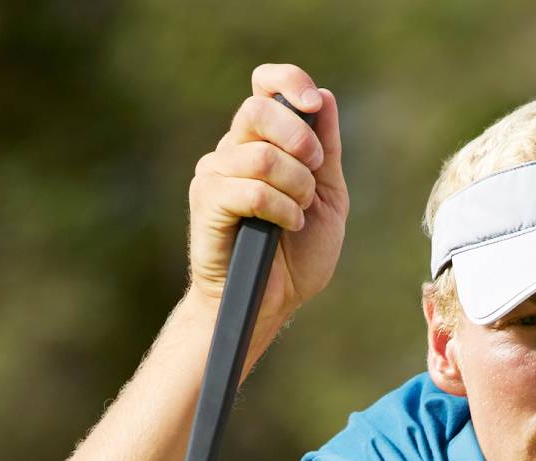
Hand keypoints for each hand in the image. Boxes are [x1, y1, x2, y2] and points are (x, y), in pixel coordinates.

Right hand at [188, 65, 348, 333]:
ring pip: (260, 156)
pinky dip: (280, 208)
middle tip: (315, 171)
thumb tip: (324, 98)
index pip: (265, 86)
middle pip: (259, 109)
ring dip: (295, 186)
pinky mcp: (208, 201)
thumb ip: (327, 152)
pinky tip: (288, 226)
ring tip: (301, 214)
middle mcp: (234, 149)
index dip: (289, 81)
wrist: (271, 305)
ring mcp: (216, 172)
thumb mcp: (327, 199)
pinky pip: (250, 189)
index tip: (314, 103)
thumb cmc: (296, 257)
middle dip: (298, 138)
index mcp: (263, 141)